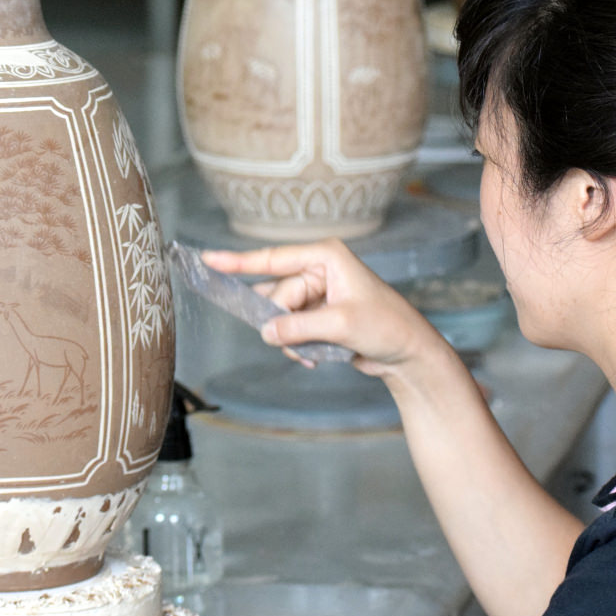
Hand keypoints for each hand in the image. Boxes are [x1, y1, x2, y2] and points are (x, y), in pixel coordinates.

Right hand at [201, 239, 452, 381]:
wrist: (408, 353)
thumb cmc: (386, 326)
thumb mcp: (341, 324)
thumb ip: (299, 326)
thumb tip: (265, 332)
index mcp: (325, 257)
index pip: (273, 258)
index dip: (238, 261)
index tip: (206, 259)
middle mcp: (318, 270)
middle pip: (275, 296)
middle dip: (282, 323)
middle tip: (297, 342)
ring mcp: (317, 294)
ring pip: (280, 317)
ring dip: (290, 339)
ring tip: (312, 353)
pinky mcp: (318, 315)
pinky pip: (290, 330)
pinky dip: (297, 346)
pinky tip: (314, 358)